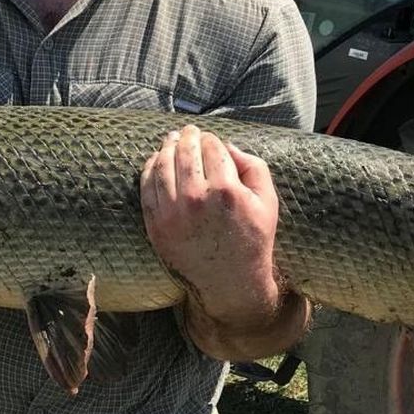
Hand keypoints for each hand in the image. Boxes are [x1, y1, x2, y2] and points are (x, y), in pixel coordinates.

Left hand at [141, 125, 304, 357]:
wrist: (229, 283)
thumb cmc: (252, 239)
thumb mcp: (267, 201)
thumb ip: (253, 165)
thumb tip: (227, 144)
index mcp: (226, 191)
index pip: (212, 148)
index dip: (210, 139)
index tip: (210, 139)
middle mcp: (195, 200)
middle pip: (184, 152)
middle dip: (187, 136)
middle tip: (187, 131)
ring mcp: (171, 213)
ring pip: (162, 165)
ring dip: (166, 147)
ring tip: (170, 140)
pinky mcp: (155, 224)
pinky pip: (147, 187)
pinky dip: (150, 168)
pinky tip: (156, 160)